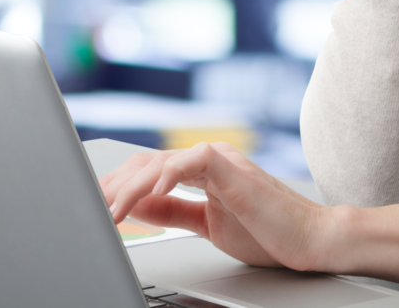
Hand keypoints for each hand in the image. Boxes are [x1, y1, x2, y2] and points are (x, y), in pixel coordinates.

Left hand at [100, 143, 329, 271]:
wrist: (310, 239)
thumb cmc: (269, 232)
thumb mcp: (207, 224)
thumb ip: (173, 211)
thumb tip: (136, 206)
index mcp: (202, 171)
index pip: (148, 170)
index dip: (117, 188)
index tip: (92, 207)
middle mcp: (208, 159)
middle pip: (146, 162)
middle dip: (113, 188)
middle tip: (89, 211)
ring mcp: (221, 160)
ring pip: (161, 162)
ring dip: (130, 189)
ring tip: (110, 212)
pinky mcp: (233, 169)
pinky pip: (193, 162)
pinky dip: (168, 175)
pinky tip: (150, 194)